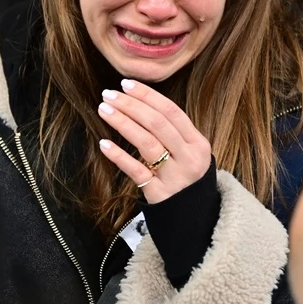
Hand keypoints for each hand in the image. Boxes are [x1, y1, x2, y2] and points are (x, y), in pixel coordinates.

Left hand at [97, 79, 212, 203]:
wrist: (196, 219)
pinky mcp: (160, 194)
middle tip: (109, 94)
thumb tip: (140, 102)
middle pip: (158, 124)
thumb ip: (173, 132)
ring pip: (147, 143)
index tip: (126, 84)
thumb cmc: (187, 178)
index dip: (148, 96)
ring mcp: (175, 177)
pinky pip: (137, 172)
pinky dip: (119, 157)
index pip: (172, 112)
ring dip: (123, 123)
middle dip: (131, 105)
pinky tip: (104, 144)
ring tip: (104, 110)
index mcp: (198, 144)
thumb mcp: (191, 154)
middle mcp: (189, 158)